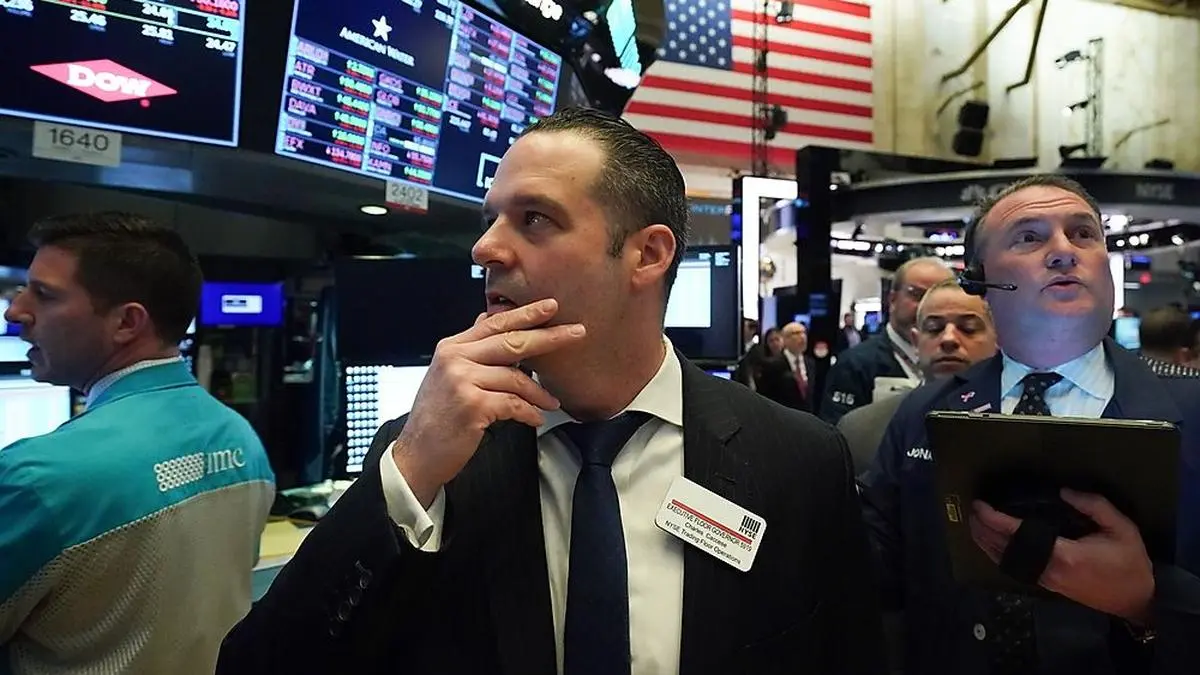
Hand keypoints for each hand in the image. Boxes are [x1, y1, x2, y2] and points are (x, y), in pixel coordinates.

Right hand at [391, 298, 585, 506]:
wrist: (417, 454)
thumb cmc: (438, 417)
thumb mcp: (448, 375)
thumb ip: (470, 349)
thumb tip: (487, 318)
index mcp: (452, 347)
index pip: (494, 323)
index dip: (525, 314)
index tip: (550, 306)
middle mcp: (455, 359)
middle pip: (511, 342)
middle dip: (548, 337)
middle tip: (576, 333)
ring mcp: (462, 381)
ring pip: (516, 378)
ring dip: (539, 392)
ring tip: (552, 402)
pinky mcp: (472, 405)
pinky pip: (513, 404)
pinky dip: (529, 412)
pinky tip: (535, 418)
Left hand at [969, 488, 1154, 623]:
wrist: (1138, 599)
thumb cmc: (1130, 562)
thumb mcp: (1120, 528)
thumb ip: (1093, 505)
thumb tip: (1063, 491)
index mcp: (1063, 554)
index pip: (1017, 534)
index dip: (994, 519)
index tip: (979, 505)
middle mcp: (1048, 570)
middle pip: (1004, 549)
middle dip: (983, 529)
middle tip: (971, 510)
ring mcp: (1046, 580)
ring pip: (1006, 562)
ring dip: (986, 543)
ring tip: (974, 524)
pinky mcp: (1048, 585)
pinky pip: (1016, 568)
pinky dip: (999, 555)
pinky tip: (991, 544)